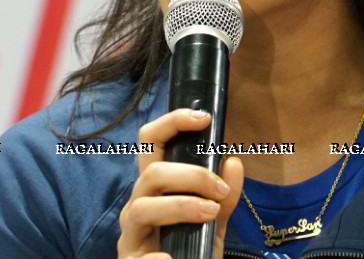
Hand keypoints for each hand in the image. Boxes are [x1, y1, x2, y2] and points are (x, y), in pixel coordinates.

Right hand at [117, 109, 244, 258]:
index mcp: (154, 189)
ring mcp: (130, 236)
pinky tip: (176, 257)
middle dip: (192, 176)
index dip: (172, 123)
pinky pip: (145, 255)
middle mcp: (137, 206)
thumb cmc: (194, 251)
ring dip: (181, 206)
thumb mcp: (214, 223)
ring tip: (210, 215)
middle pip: (152, 173)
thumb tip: (233, 163)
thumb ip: (225, 196)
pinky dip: (163, 255)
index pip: (151, 143)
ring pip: (141, 207)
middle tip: (220, 190)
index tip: (203, 118)